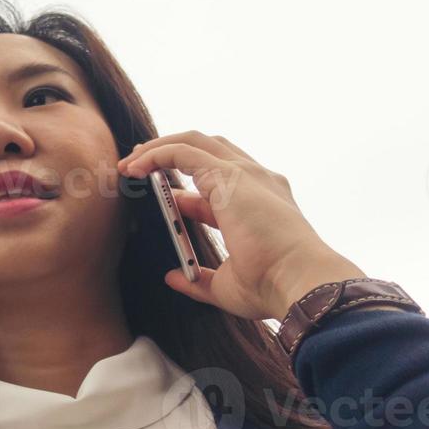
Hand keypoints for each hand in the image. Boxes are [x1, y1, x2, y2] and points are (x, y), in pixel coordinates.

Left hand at [116, 131, 366, 319]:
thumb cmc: (272, 287)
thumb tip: (173, 276)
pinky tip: (134, 168)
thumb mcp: (227, 285)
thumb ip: (198, 279)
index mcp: (262, 203)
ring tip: (130, 162)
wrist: (298, 282)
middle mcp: (257, 181)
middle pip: (210, 150)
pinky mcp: (227, 175)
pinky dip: (156, 154)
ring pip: (194, 142)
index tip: (166, 203)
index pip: (221, 186)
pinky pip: (182, 151)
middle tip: (140, 166)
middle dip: (172, 151)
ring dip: (159, 148)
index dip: (188, 192)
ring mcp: (244, 174)